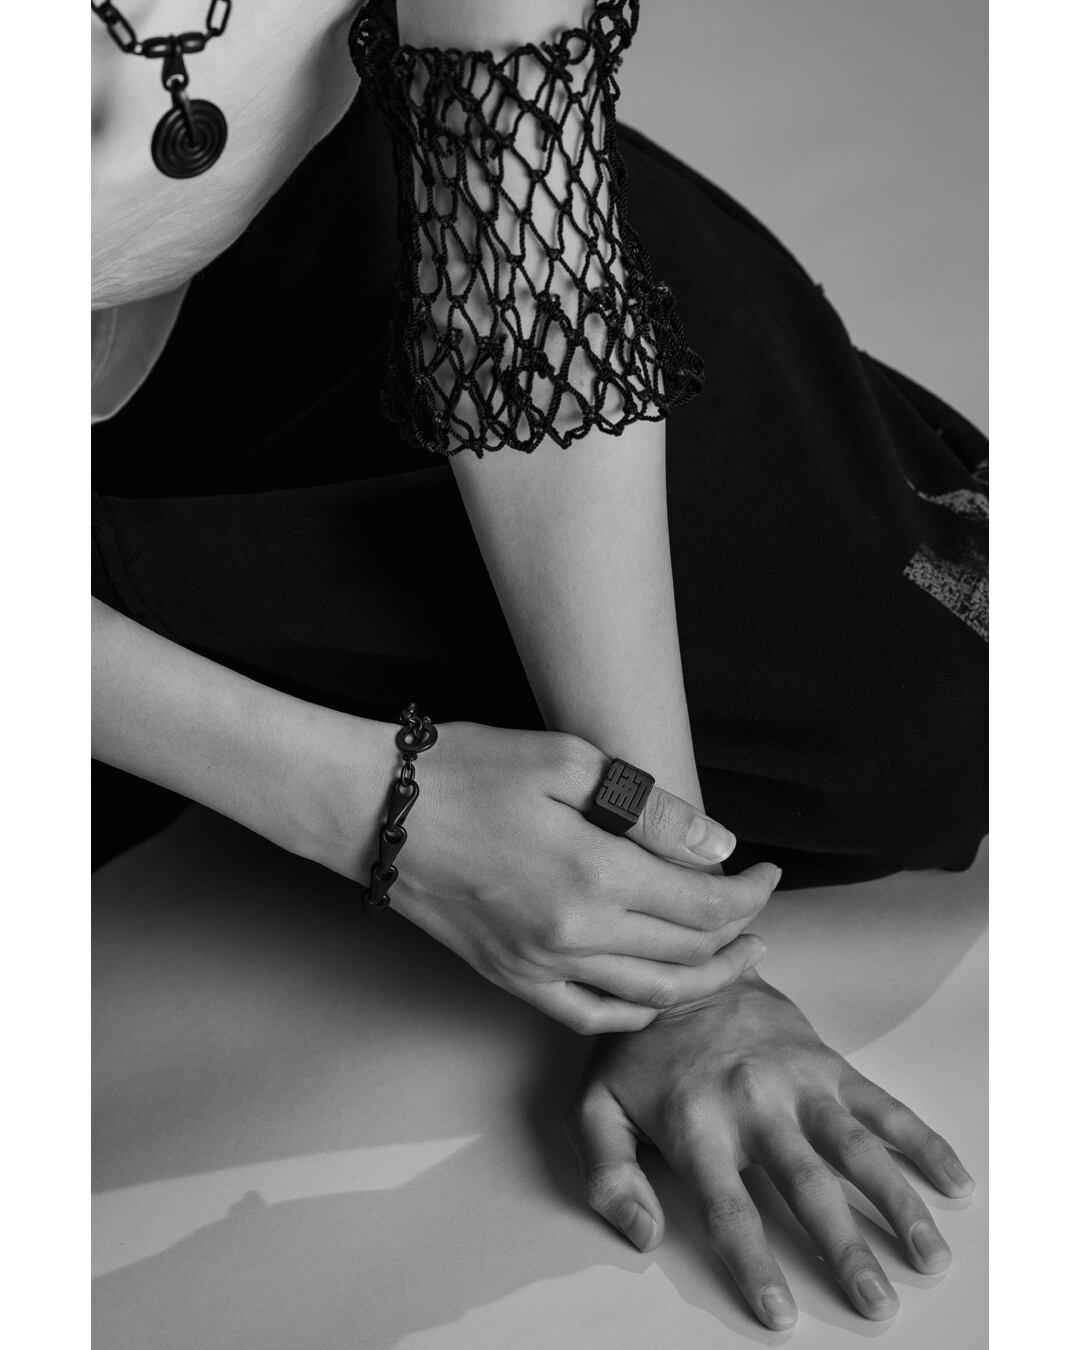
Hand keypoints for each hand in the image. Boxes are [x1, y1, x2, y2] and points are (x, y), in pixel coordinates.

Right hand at [318, 721, 778, 1032]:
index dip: (750, 893)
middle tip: (759, 912)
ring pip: (650, 996)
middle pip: (688, 953)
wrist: (375, 811)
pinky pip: (589, 1015)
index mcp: (596, 873)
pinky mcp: (510, 976)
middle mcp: (576, 933)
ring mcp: (540, 964)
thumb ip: (651, 808)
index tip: (767, 872)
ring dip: (705, 982)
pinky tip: (657, 997)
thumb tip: (716, 844)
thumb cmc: (465, 771)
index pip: (705, 903)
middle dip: (738, 934)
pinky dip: (636, 1014)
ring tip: (736, 961)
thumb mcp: (565, 759)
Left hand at [565, 972, 974, 1328]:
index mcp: (697, 1123)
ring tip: (929, 1256)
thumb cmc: (640, 1046)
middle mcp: (754, 1104)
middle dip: (845, 1250)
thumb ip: (608, 1172)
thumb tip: (642, 1233)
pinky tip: (953, 1181)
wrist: (685, 967)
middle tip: (876, 1304)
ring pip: (857, 1149)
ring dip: (898, 1204)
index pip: (729, 1208)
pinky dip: (922, 1143)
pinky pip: (883, 1106)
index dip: (754, 1265)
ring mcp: (799, 1081)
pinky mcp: (829, 1062)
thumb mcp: (595, 1104)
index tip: (780, 1314)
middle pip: (807, 1187)